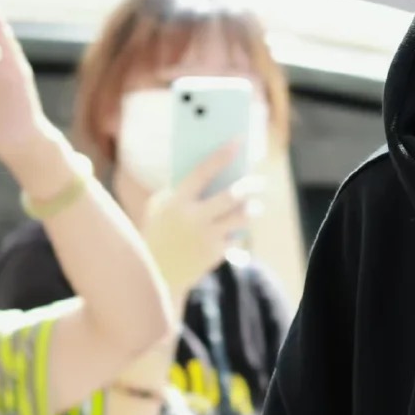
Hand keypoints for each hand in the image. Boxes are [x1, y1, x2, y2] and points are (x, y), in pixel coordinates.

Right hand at [142, 149, 261, 302]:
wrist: (155, 273)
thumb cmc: (158, 231)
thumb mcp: (159, 206)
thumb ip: (181, 189)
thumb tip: (214, 171)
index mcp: (176, 201)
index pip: (203, 171)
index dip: (222, 154)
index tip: (238, 140)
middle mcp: (193, 218)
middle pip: (232, 196)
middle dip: (249, 185)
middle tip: (258, 181)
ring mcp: (206, 238)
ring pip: (241, 217)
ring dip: (251, 209)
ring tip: (255, 206)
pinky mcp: (214, 255)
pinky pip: (236, 237)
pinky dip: (239, 231)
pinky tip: (239, 228)